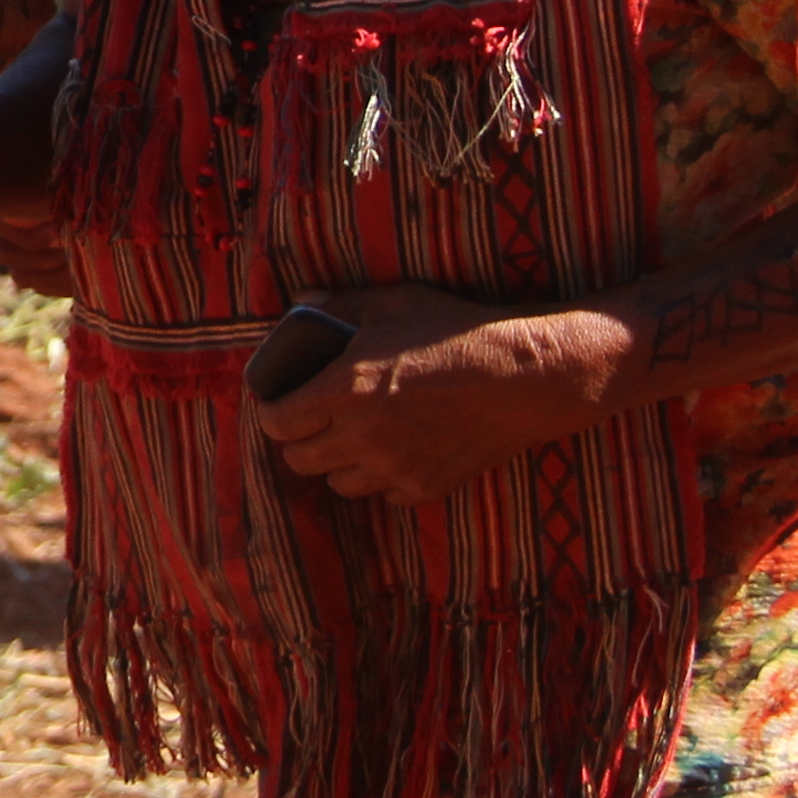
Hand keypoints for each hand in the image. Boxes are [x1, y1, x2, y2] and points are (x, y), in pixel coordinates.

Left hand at [248, 282, 626, 501]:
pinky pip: (385, 495)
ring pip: (339, 484)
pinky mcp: (425, 488)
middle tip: (313, 422)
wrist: (524, 377)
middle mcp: (361, 437)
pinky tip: (397, 453)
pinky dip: (383, 479)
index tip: (280, 404)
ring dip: (339, 464)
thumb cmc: (456, 331)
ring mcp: (394, 468)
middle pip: (299, 461)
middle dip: (300, 441)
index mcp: (343, 391)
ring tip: (354, 439)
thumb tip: (298, 302)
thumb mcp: (394, 304)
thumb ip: (339, 306)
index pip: (276, 423)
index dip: (272, 413)